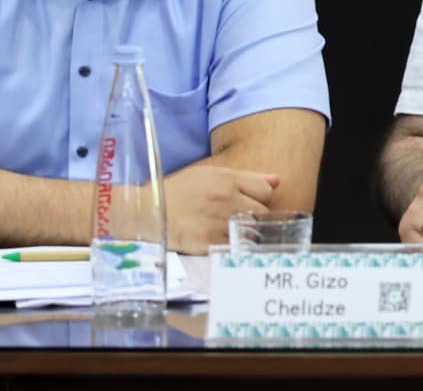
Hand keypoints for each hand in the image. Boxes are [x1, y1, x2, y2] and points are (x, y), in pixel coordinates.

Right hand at [164, 164, 278, 254]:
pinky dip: (233, 247)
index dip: (260, 198)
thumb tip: (277, 181)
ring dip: (245, 234)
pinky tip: (222, 244)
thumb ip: (247, 178)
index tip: (250, 204)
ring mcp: (217, 223)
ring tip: (230, 233)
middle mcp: (224, 201)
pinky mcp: (207, 244)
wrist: (145, 213)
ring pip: (250, 232)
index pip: (265, 191)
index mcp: (226, 181)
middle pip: (261, 213)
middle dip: (255, 218)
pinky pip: (234, 247)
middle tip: (239, 221)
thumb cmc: (178, 191)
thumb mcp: (209, 174)